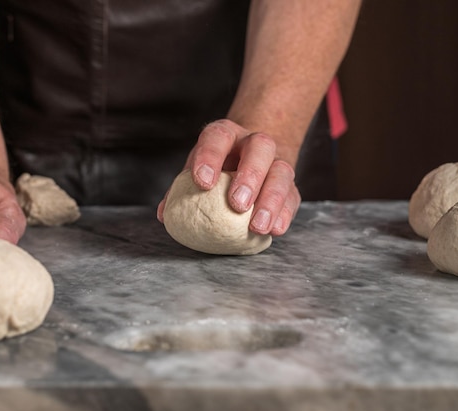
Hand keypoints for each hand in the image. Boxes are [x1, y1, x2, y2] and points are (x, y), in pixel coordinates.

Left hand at [158, 119, 300, 235]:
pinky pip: (293, 196)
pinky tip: (275, 230)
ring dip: (271, 200)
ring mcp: (276, 161)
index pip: (218, 136)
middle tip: (237, 205)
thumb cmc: (215, 167)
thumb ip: (181, 190)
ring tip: (258, 227)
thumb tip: (164, 215)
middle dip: (250, 176)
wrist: (249, 157)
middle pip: (260, 147)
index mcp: (225, 135)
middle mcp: (254, 142)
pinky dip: (285, 214)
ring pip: (282, 172)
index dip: (210, 157)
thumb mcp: (196, 170)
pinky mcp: (290, 184)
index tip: (202, 182)